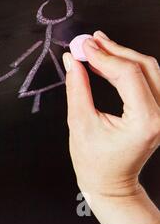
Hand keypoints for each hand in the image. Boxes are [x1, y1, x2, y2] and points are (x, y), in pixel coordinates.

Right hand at [63, 31, 159, 223]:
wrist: (111, 183)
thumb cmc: (95, 162)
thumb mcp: (80, 123)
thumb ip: (77, 88)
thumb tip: (72, 60)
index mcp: (146, 121)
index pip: (128, 74)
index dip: (104, 56)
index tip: (83, 46)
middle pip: (144, 66)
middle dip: (114, 50)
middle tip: (90, 41)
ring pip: (149, 69)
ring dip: (122, 55)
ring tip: (97, 46)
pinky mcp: (158, 111)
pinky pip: (147, 79)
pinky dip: (127, 66)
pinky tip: (108, 60)